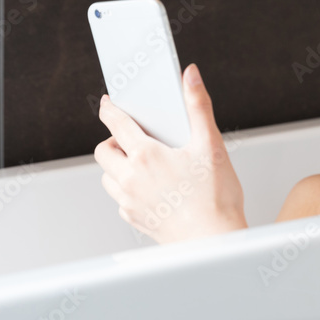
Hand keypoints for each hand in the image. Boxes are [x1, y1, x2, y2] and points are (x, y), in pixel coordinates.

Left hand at [94, 63, 247, 243]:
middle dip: (114, 140)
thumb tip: (190, 76)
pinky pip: (120, 200)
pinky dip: (128, 190)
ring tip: (143, 164)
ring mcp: (130, 202)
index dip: (110, 109)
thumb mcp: (211, 145)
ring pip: (108, 177)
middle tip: (136, 138)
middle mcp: (131, 179)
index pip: (116, 123)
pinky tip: (151, 188)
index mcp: (146, 156)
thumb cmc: (215, 200)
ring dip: (118, 166)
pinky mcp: (134, 220)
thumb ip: (198, 106)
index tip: (109, 103)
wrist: (214, 243)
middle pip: (103, 151)